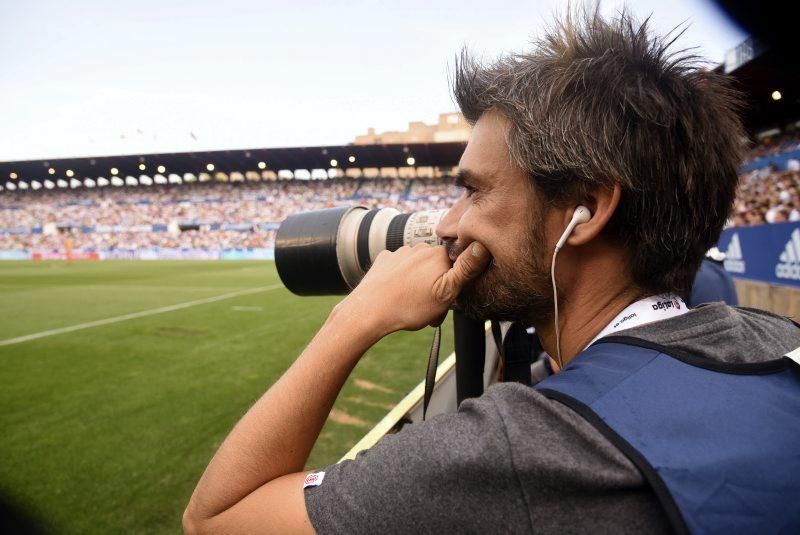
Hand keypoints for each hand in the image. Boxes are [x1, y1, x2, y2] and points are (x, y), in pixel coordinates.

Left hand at [336, 242, 490, 336]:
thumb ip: (466, 270)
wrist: (368, 311)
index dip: (453, 286)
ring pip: (417, 269)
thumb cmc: (408, 306)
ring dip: (418, 284)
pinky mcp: (384, 260)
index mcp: (437, 254)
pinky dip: (400, 281)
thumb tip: (482, 246)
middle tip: (429, 308)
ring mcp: (399, 252)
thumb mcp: (446, 293)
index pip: (455, 266)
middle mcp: (419, 247)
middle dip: (435, 286)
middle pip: (436, 267)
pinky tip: (396, 295)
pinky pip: (399, 269)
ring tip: (410, 305)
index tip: (446, 301)